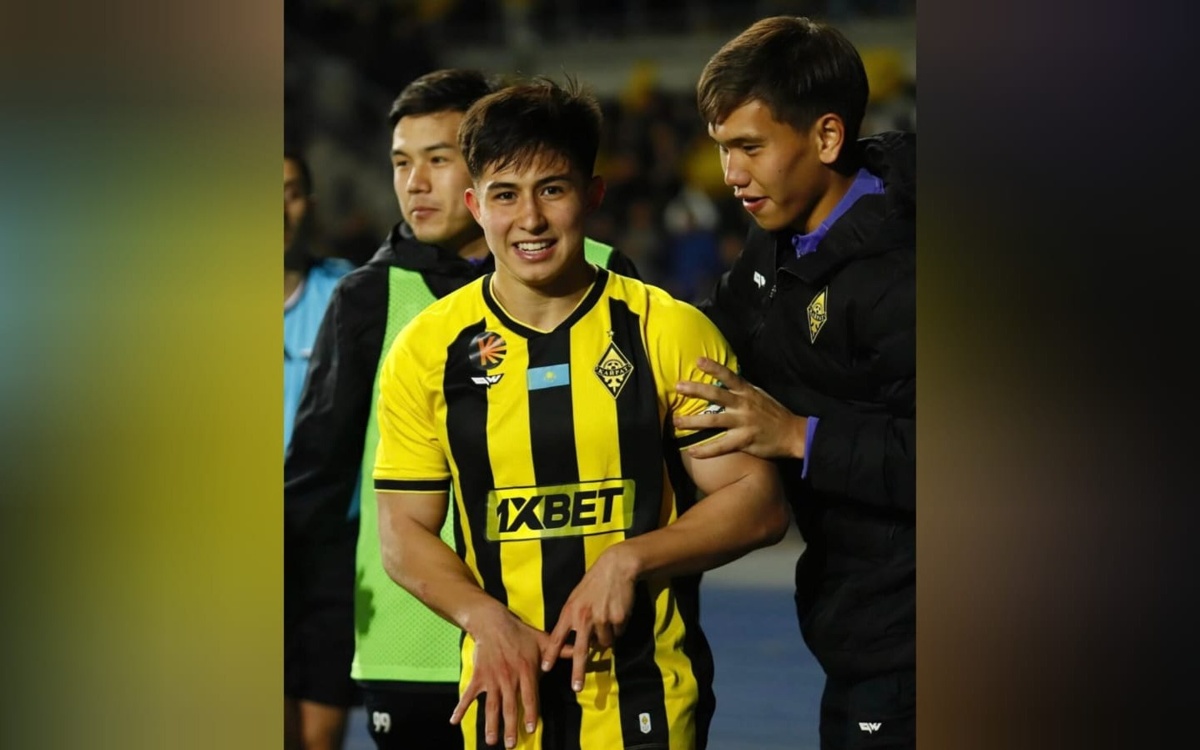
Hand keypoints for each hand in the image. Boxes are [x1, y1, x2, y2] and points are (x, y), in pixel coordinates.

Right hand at [451, 606, 548, 747]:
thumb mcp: (543, 640)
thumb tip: (583, 651)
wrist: (493, 622)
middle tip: (511, 745)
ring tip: (491, 741)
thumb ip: (562, 651)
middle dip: (511, 727)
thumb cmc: (521, 633)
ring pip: (491, 706)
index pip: (530, 697)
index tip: (530, 730)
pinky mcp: (478, 676)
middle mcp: (509, 678)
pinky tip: (454, 721)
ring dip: (491, 725)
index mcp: (526, 671)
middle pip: (510, 707)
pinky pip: (468, 695)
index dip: (530, 714)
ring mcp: (492, 678)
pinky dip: (460, 708)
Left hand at [540, 545, 637, 691]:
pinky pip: (618, 633)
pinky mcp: (618, 619)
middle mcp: (584, 618)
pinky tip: (617, 611)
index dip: (551, 654)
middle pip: (579, 651)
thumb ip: (573, 618)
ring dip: (607, 636)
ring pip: (604, 643)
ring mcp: (601, 620)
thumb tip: (578, 641)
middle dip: (578, 671)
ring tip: (608, 616)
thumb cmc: (594, 582)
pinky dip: (618, 628)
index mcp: (570, 612)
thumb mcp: (576, 598)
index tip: (545, 669)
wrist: (616, 567)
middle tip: (576, 688)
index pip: (556, 637)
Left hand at [674, 357, 807, 460]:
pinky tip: (692, 452)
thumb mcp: (760, 395)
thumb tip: (724, 380)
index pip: (729, 376)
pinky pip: (721, 446)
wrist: (792, 434)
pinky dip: (706, 450)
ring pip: (713, 421)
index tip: (698, 361)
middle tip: (678, 387)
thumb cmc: (774, 413)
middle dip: (696, 390)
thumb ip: (742, 389)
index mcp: (747, 392)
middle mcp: (743, 405)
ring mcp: (743, 423)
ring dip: (693, 421)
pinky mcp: (744, 441)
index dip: (714, 367)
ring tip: (676, 421)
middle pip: (716, 395)